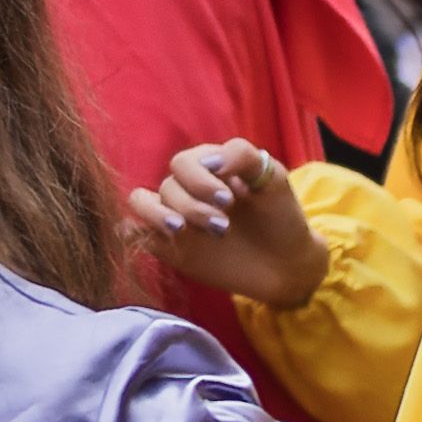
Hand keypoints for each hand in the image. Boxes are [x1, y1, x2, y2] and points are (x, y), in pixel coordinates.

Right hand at [126, 139, 327, 309]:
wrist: (288, 265)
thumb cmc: (280, 216)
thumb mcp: (271, 177)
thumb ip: (242, 156)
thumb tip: (209, 161)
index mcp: (206, 167)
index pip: (183, 163)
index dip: (199, 179)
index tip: (228, 200)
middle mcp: (185, 190)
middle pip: (167, 186)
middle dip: (193, 206)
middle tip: (223, 227)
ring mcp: (174, 218)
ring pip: (142, 202)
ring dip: (158, 214)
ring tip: (183, 231)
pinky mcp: (169, 247)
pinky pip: (134, 232)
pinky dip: (133, 230)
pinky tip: (156, 237)